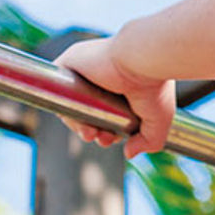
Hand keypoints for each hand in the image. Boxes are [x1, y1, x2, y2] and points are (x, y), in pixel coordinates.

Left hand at [53, 37, 176, 158]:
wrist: (143, 60)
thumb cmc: (155, 85)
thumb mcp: (160, 120)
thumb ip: (149, 140)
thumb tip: (129, 153)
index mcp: (124, 83)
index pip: (105, 112)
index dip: (106, 130)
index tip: (113, 139)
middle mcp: (104, 74)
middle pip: (86, 110)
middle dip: (92, 131)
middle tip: (102, 139)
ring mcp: (86, 67)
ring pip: (71, 104)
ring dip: (77, 124)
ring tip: (91, 133)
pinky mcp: (70, 61)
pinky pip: (54, 88)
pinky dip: (58, 104)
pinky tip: (75, 118)